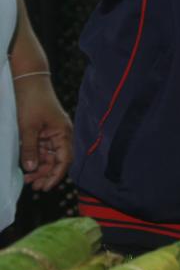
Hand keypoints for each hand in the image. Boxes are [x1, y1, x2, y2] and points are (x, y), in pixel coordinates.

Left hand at [14, 76, 70, 190]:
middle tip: (33, 186)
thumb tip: (30, 169)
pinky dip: (35, 159)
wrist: (28, 82)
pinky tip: (26, 166)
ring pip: (48, 157)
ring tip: (27, 179)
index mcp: (63, 134)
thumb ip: (30, 149)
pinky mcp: (43, 132)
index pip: (64, 160)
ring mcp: (52, 134)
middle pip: (57, 161)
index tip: (45, 187)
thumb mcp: (28, 127)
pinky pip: (41, 150)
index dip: (56, 175)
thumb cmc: (32, 102)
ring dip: (39, 168)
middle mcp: (61, 135)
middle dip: (46, 174)